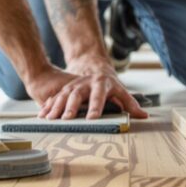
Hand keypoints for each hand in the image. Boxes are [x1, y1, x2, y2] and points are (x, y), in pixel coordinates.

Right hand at [27, 60, 149, 120]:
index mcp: (101, 84)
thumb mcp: (121, 91)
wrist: (94, 67)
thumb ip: (131, 104)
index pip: (98, 96)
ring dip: (56, 108)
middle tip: (67, 119)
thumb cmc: (109, 84)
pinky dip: (47, 107)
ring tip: (50, 119)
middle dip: (71, 107)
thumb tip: (143, 116)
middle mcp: (85, 84)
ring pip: (62, 96)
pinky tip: (41, 116)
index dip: (95, 107)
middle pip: (77, 94)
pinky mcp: (64, 90)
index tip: (92, 118)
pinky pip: (54, 98)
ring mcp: (73, 86)